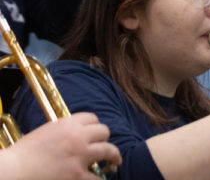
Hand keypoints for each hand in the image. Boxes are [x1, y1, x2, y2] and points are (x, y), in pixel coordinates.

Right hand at [2, 112, 121, 179]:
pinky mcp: (77, 175)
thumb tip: (77, 134)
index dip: (94, 127)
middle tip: (105, 148)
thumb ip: (63, 131)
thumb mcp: (44, 133)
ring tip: (114, 161)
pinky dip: (99, 179)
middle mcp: (77, 137)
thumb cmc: (22, 155)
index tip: (94, 134)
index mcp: (67, 124)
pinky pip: (98, 177)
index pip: (92, 118)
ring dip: (113, 156)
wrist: (11, 172)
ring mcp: (79, 156)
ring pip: (109, 150)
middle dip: (104, 139)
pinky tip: (98, 179)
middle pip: (104, 131)